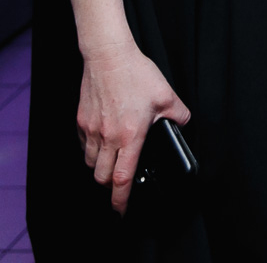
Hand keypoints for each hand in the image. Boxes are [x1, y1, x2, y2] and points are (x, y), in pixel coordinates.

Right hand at [76, 42, 189, 214]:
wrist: (108, 55)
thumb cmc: (135, 73)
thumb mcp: (167, 95)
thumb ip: (179, 114)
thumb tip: (185, 124)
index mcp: (130, 136)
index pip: (123, 179)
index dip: (121, 201)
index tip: (121, 211)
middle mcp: (108, 137)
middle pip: (102, 178)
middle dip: (110, 187)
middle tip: (120, 187)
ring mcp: (92, 130)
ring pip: (91, 163)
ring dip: (101, 169)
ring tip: (112, 165)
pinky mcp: (81, 121)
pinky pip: (84, 146)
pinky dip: (92, 151)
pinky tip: (103, 143)